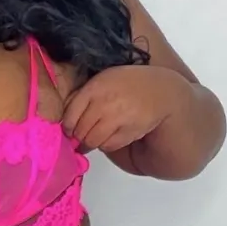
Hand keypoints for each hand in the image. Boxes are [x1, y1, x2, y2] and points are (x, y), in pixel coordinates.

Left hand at [61, 65, 189, 153]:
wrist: (161, 91)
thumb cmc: (128, 85)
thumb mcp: (104, 80)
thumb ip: (83, 96)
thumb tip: (65, 120)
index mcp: (96, 87)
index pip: (70, 115)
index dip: (67, 127)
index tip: (69, 130)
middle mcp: (105, 102)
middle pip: (80, 131)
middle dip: (79, 137)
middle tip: (81, 137)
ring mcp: (117, 117)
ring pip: (92, 140)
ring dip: (91, 142)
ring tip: (96, 137)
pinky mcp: (129, 131)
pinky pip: (107, 145)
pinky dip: (106, 144)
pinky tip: (112, 135)